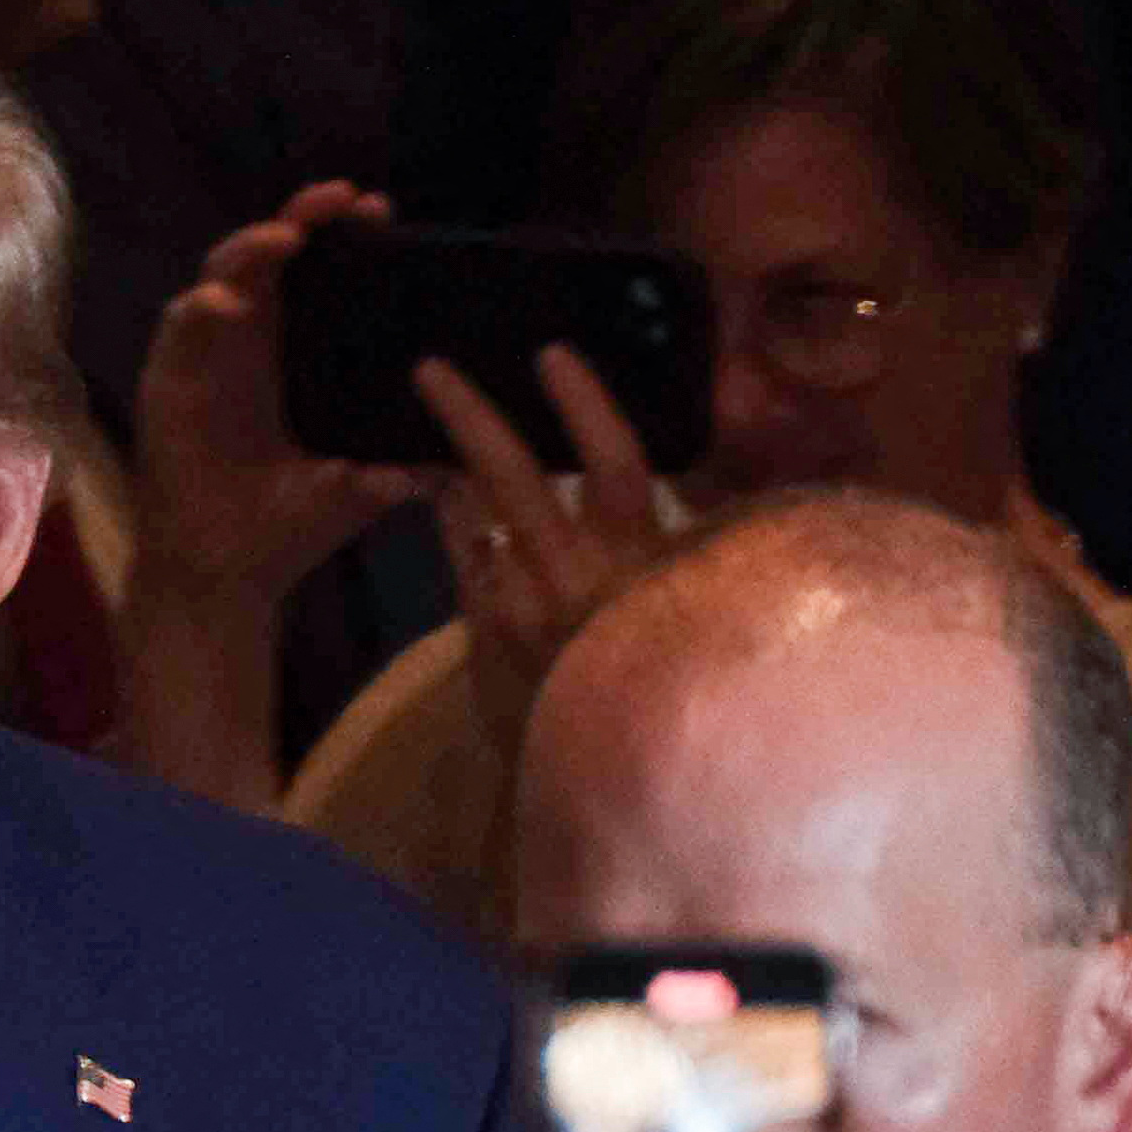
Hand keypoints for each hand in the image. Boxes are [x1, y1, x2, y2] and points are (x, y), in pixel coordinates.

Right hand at [132, 182, 403, 614]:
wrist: (224, 577)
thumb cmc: (286, 529)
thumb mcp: (358, 491)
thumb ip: (398, 470)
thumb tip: (450, 460)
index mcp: (297, 357)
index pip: (319, 277)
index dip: (342, 238)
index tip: (378, 210)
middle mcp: (251, 344)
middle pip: (270, 257)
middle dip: (302, 218)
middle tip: (341, 199)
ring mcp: (207, 357)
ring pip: (222, 274)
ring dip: (250, 248)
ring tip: (285, 238)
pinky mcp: (169, 380)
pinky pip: (180, 326)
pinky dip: (201, 307)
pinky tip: (226, 303)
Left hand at [407, 343, 668, 773]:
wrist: (620, 775)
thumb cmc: (685, 675)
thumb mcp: (706, 596)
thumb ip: (701, 536)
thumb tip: (701, 472)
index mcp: (643, 562)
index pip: (615, 464)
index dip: (583, 405)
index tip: (550, 356)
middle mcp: (574, 578)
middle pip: (512, 477)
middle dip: (467, 415)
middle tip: (428, 368)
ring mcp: (518, 609)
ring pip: (470, 516)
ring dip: (448, 470)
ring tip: (425, 427)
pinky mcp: (485, 637)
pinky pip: (464, 561)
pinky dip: (458, 526)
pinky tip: (449, 498)